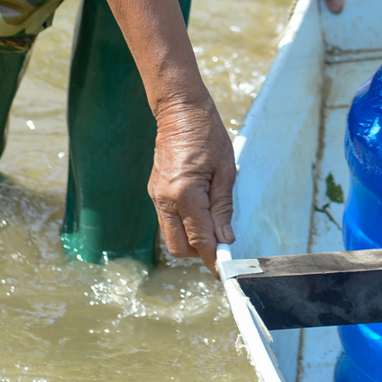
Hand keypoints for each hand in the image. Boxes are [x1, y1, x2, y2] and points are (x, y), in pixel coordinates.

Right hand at [149, 95, 236, 273]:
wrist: (180, 111)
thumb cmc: (207, 135)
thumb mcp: (226, 170)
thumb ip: (223, 208)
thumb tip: (225, 239)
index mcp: (185, 194)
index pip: (199, 239)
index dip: (212, 258)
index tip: (224, 270)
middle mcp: (165, 199)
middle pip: (179, 247)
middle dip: (199, 253)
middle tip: (221, 245)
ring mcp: (156, 196)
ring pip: (171, 236)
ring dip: (191, 239)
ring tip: (213, 226)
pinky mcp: (155, 192)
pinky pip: (167, 220)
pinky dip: (183, 224)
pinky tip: (200, 211)